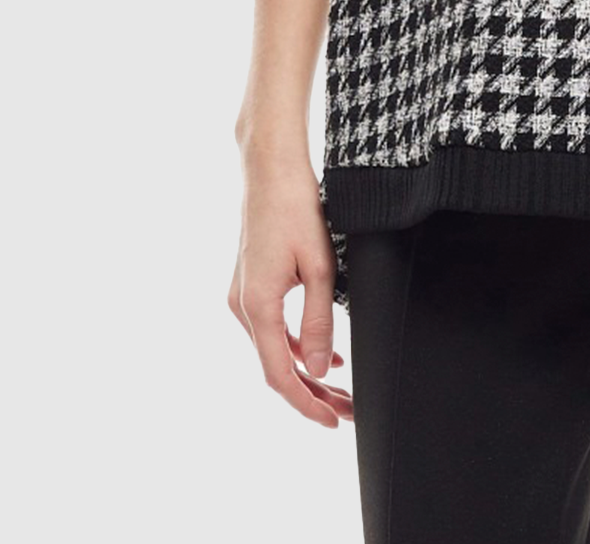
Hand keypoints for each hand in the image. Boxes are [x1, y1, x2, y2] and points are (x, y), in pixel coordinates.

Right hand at [228, 154, 353, 425]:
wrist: (271, 169)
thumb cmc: (295, 208)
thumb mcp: (319, 267)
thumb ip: (317, 321)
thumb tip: (317, 368)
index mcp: (257, 306)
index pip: (279, 375)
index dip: (306, 403)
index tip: (333, 420)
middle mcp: (242, 307)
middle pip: (276, 367)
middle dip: (312, 392)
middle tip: (346, 410)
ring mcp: (243, 295)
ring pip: (274, 349)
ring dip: (305, 370)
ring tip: (340, 390)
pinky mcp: (250, 284)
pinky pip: (272, 328)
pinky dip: (295, 345)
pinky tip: (323, 353)